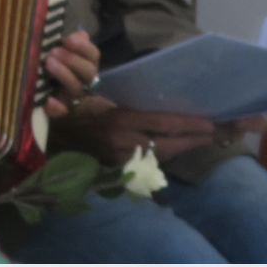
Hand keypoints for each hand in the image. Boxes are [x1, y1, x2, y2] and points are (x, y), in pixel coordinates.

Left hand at [41, 29, 100, 117]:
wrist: (45, 95)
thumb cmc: (55, 67)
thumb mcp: (63, 53)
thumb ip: (72, 43)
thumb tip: (80, 33)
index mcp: (86, 66)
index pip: (93, 56)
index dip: (83, 47)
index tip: (68, 39)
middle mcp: (84, 82)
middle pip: (88, 72)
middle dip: (72, 60)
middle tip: (54, 51)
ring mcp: (73, 98)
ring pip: (76, 89)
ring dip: (64, 75)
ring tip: (48, 63)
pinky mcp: (61, 111)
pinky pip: (62, 112)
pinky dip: (57, 108)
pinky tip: (48, 101)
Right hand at [48, 96, 213, 163]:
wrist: (53, 135)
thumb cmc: (76, 109)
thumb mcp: (101, 99)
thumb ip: (129, 105)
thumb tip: (161, 107)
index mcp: (120, 120)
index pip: (162, 124)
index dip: (188, 125)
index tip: (209, 124)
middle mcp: (123, 142)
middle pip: (167, 145)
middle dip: (192, 140)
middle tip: (214, 134)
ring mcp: (120, 158)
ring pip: (160, 155)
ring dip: (181, 148)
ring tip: (201, 140)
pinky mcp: (117, 168)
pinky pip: (147, 161)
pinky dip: (164, 154)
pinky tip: (176, 147)